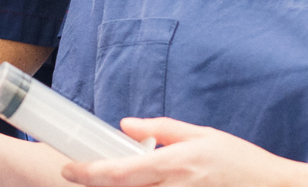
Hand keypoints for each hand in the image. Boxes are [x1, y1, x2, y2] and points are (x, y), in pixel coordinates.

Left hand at [62, 118, 307, 186]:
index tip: (67, 169)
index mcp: (174, 166)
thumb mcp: (201, 135)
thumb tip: (126, 126)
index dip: (88, 174)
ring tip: (111, 179)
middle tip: (79, 174)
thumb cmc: (240, 162)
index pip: (120, 173)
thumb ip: (162, 129)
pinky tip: (139, 184)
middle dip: (97, 185)